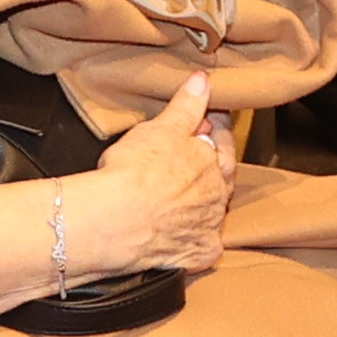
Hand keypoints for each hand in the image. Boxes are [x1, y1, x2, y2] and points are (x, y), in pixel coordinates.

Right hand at [44, 71, 235, 280]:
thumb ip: (186, 105)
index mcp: (213, 163)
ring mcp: (206, 227)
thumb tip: (202, 81)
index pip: (222, 140)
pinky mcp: (192, 254)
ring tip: (183, 193)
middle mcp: (216, 196)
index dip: (214, 128)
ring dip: (202, 201)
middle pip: (220, 176)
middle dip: (210, 164)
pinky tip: (188, 237)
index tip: (208, 119)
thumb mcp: (161, 127)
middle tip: (197, 152)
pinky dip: (197, 242)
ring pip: (212, 211)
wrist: (114, 222)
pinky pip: (202, 248)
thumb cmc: (134, 173)